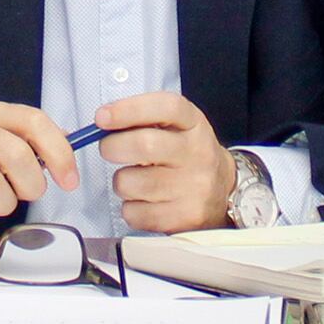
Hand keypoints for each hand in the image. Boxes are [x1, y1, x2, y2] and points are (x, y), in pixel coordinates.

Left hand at [92, 90, 237, 232]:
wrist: (221, 191)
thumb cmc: (185, 154)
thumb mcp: (176, 126)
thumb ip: (142, 119)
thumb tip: (102, 121)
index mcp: (194, 124)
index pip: (166, 107)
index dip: (129, 109)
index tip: (102, 117)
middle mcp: (197, 153)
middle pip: (144, 145)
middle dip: (112, 147)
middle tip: (109, 150)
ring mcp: (194, 187)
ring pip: (132, 183)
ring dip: (121, 182)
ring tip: (135, 180)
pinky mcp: (185, 216)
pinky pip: (135, 213)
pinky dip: (130, 208)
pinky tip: (145, 201)